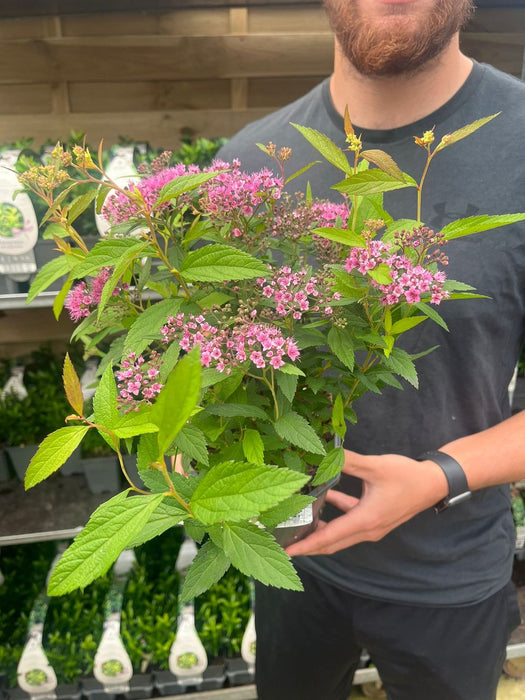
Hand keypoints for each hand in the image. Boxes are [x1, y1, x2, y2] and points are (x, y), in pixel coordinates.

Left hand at [285, 450, 448, 556]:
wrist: (434, 483)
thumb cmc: (408, 477)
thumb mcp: (375, 467)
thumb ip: (347, 462)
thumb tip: (326, 455)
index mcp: (365, 521)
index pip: (329, 538)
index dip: (306, 545)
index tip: (287, 550)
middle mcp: (368, 529)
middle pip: (331, 543)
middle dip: (307, 545)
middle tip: (284, 543)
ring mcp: (373, 527)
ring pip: (340, 535)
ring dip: (320, 531)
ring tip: (299, 523)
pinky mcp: (376, 520)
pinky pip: (350, 522)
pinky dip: (336, 515)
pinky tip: (326, 497)